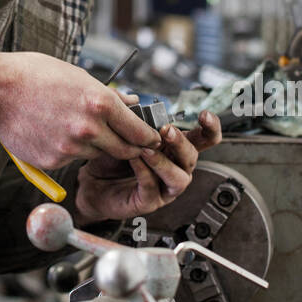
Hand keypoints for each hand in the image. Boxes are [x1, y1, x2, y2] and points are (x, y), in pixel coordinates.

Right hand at [0, 52, 161, 170]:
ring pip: (96, 153)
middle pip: (125, 150)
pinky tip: (53, 131)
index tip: (151, 139)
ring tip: (74, 124)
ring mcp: (70, 148)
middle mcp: (90, 128)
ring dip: (95, 145)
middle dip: (129, 147)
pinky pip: (71, 158)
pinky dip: (69, 150)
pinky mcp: (53, 161)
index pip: (139, 131)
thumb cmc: (35, 75)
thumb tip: (132, 102)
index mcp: (100, 103)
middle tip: (127, 141)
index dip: (148, 137)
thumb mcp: (78, 76)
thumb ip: (109, 95)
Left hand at [74, 105, 221, 223]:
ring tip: (146, 149)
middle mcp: (176, 168)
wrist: (91, 181)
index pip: (203, 139)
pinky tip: (134, 160)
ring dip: (164, 162)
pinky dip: (145, 172)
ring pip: (179, 177)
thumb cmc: (111, 156)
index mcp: (175, 148)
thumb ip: (132, 118)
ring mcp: (165, 187)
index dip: (210, 128)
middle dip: (181, 143)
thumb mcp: (123, 132)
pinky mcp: (150, 201)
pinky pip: (153, 187)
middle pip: (192, 156)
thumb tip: (135, 100)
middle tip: (166, 130)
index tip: (204, 115)